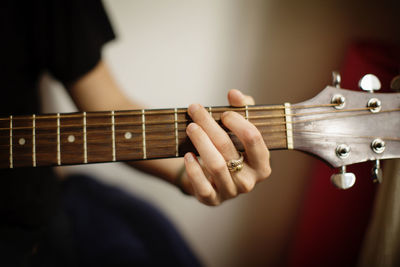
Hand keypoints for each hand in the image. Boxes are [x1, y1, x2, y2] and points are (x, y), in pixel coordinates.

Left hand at [183, 89, 270, 205]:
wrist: (215, 177)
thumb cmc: (232, 148)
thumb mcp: (241, 128)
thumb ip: (243, 108)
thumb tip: (234, 94)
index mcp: (262, 164)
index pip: (253, 138)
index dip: (238, 121)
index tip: (224, 112)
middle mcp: (250, 181)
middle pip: (229, 148)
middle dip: (210, 125)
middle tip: (195, 110)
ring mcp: (231, 192)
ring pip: (216, 165)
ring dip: (201, 142)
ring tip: (190, 127)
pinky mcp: (212, 200)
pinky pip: (202, 187)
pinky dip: (194, 170)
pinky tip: (187, 155)